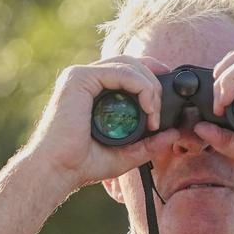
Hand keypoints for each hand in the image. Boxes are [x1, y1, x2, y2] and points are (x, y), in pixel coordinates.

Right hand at [24, 55, 178, 190]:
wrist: (58, 171)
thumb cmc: (82, 164)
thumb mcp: (126, 152)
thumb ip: (150, 143)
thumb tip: (175, 132)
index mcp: (93, 90)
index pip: (129, 71)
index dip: (152, 77)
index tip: (166, 98)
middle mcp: (87, 78)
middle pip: (132, 63)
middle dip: (154, 83)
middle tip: (158, 113)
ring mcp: (81, 75)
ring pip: (129, 64)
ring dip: (150, 87)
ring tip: (153, 114)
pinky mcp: (79, 78)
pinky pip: (120, 72)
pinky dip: (141, 87)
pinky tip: (146, 108)